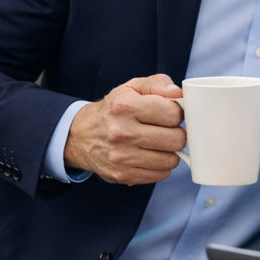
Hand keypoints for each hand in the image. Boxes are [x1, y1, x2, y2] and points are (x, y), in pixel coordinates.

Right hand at [63, 74, 185, 184]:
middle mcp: (122, 132)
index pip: (173, 113)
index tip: (170, 114)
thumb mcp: (131, 87)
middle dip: (177, 133)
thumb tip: (178, 93)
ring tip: (157, 143)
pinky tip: (150, 155)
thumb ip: (158, 84)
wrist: (81, 135)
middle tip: (166, 130)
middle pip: (176, 139)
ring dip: (169, 151)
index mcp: (126, 106)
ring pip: (171, 160)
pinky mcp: (123, 175)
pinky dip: (160, 166)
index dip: (177, 113)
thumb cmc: (113, 110)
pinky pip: (161, 174)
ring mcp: (122, 156)